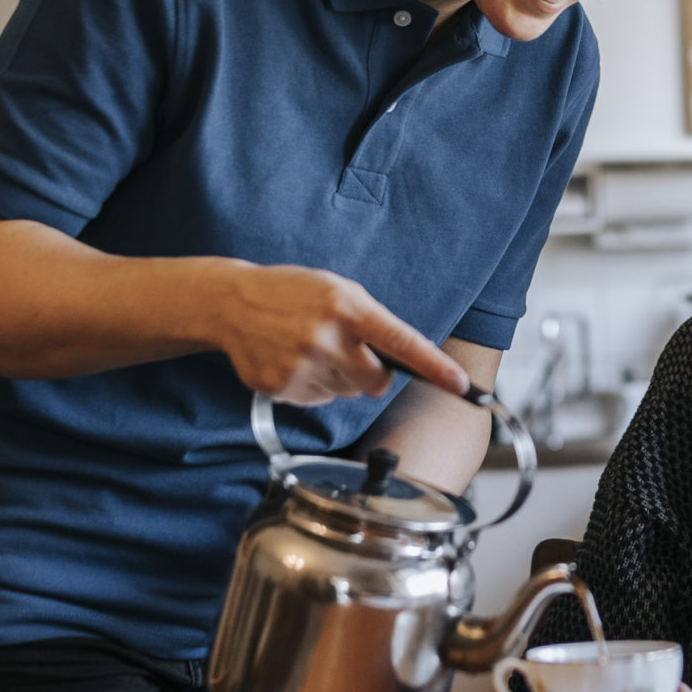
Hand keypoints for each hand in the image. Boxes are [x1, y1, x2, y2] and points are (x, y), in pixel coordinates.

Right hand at [213, 262, 465, 402]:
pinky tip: (291, 361)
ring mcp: (301, 365)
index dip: (435, 367)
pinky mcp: (280, 387)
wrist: (230, 302)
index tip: (461, 386)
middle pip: (376, 382)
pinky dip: (310, 386)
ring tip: (310, 349)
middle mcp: (326, 337)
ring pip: (346, 394)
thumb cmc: (292, 293)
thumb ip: (370, 321)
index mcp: (347, 306)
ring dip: (337, 378)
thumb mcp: (337, 290)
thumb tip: (399, 362)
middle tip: (348, 351)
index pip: (402, 342)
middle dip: (371, 373)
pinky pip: (316, 401)